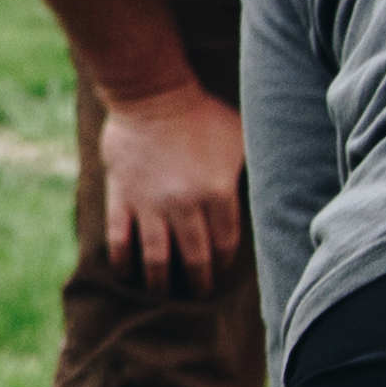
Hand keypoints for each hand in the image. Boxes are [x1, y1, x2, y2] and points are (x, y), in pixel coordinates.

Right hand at [88, 81, 248, 297]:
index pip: (225, 243)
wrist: (152, 94)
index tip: (222, 271)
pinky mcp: (122, 197)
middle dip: (199, 281)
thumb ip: (248, 169)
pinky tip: (127, 273)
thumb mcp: (239, 137)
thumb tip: (264, 187)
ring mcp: (150, 205)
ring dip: (161, 282)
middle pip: (194, 258)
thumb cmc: (201, 113)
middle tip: (199, 291)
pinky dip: (123, 261)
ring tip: (163, 292)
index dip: (224, 263)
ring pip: (156, 258)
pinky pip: (120, 239)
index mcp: (218, 193)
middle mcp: (185, 206)